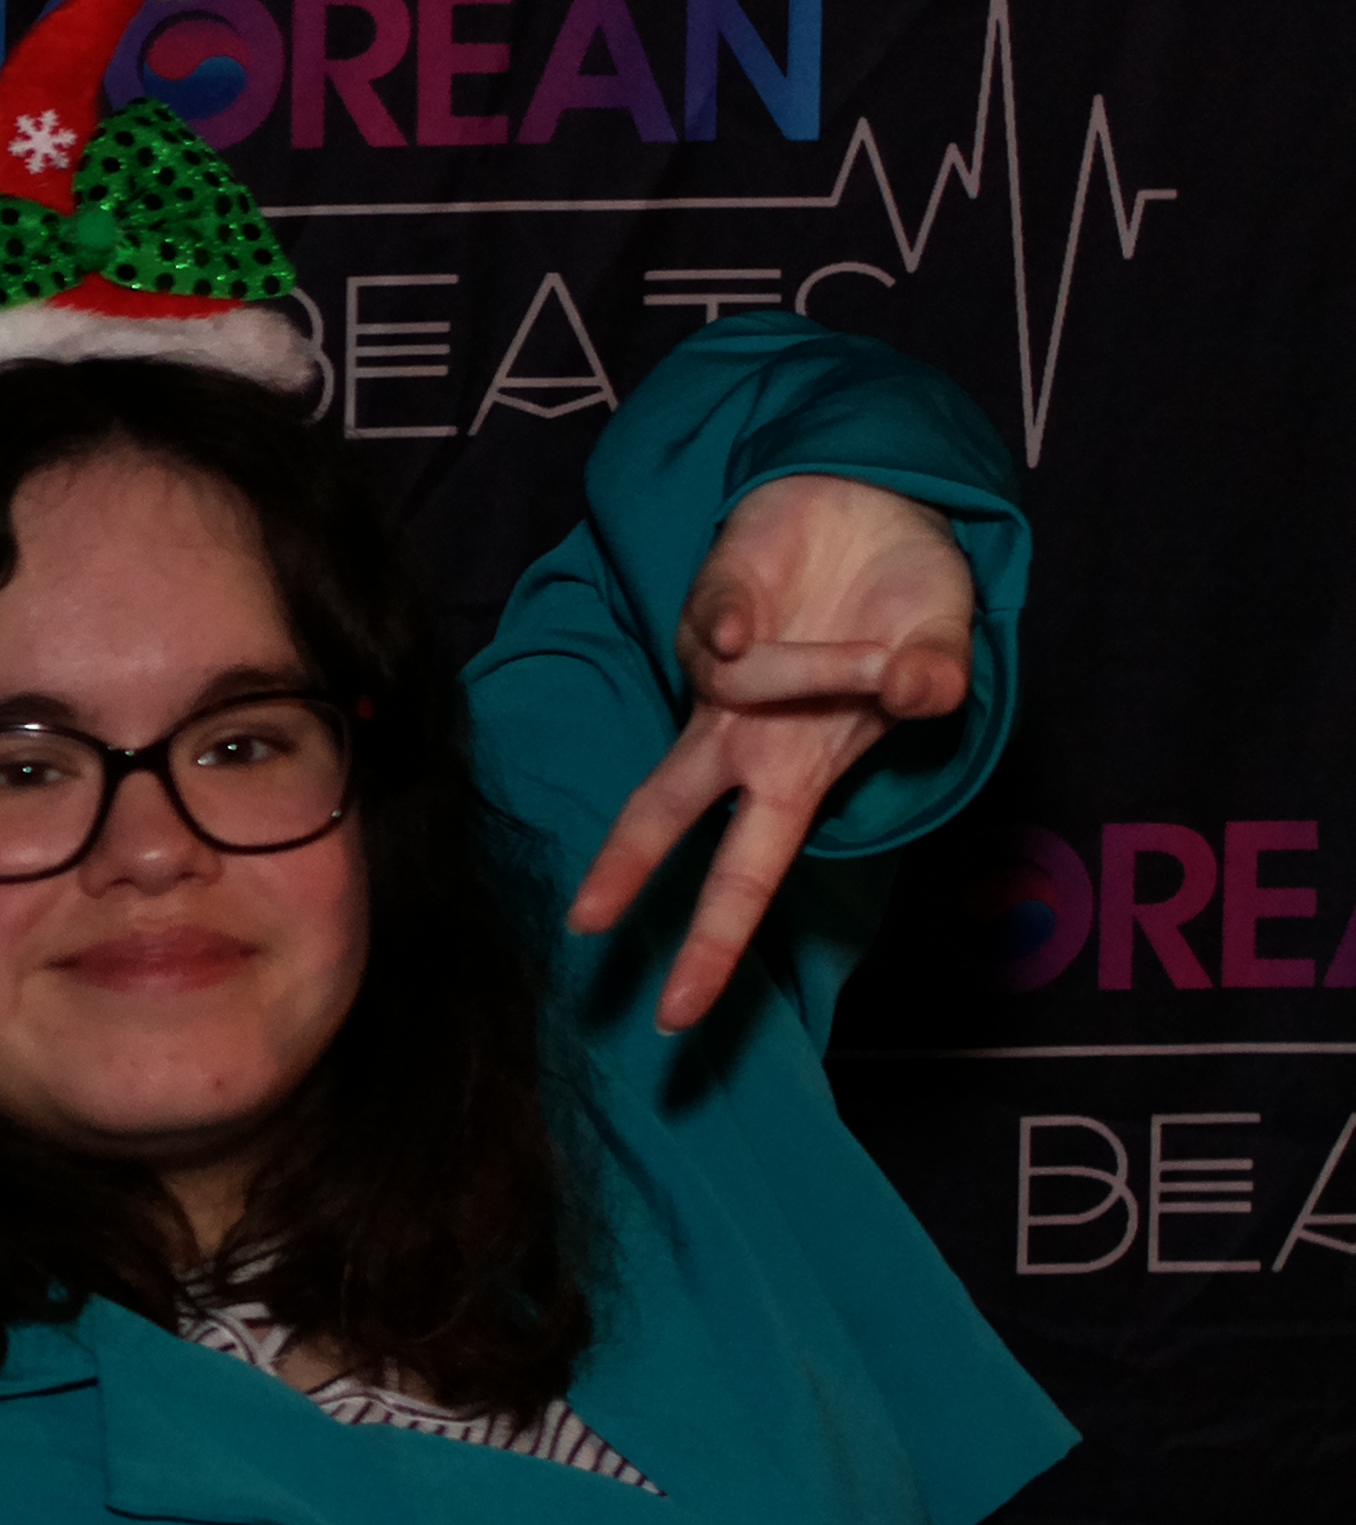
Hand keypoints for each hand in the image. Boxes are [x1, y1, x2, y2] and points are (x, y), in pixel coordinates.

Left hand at [565, 473, 976, 1031]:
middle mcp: (741, 731)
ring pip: (737, 687)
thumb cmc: (912, 607)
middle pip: (668, 806)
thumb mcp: (941, 650)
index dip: (709, 945)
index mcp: (794, 771)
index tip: (672, 1015)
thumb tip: (918, 692)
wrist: (888, 509)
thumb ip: (935, 677)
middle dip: (630, 867)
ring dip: (821, 669)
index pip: (743, 874)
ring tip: (889, 654)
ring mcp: (723, 664)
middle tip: (582, 928)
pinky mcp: (714, 593)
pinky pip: (718, 622)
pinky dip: (737, 616)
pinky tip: (757, 613)